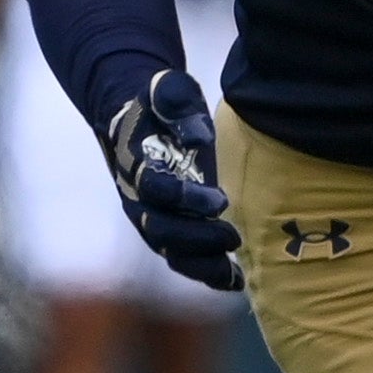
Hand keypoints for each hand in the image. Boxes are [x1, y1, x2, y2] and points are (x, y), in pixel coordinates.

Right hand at [102, 70, 241, 291]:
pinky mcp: (167, 231)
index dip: (184, 199)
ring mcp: (150, 219)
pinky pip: (181, 260)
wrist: (138, 120)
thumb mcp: (168, 91)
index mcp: (136, 165)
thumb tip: (199, 137)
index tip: (220, 200)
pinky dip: (207, 274)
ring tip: (236, 270)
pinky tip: (236, 281)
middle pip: (160, 230)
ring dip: (202, 265)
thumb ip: (177, 105)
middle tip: (234, 236)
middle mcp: (138, 198)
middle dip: (197, 237)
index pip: (154, 189)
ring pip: (170, 252)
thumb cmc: (160, 104)